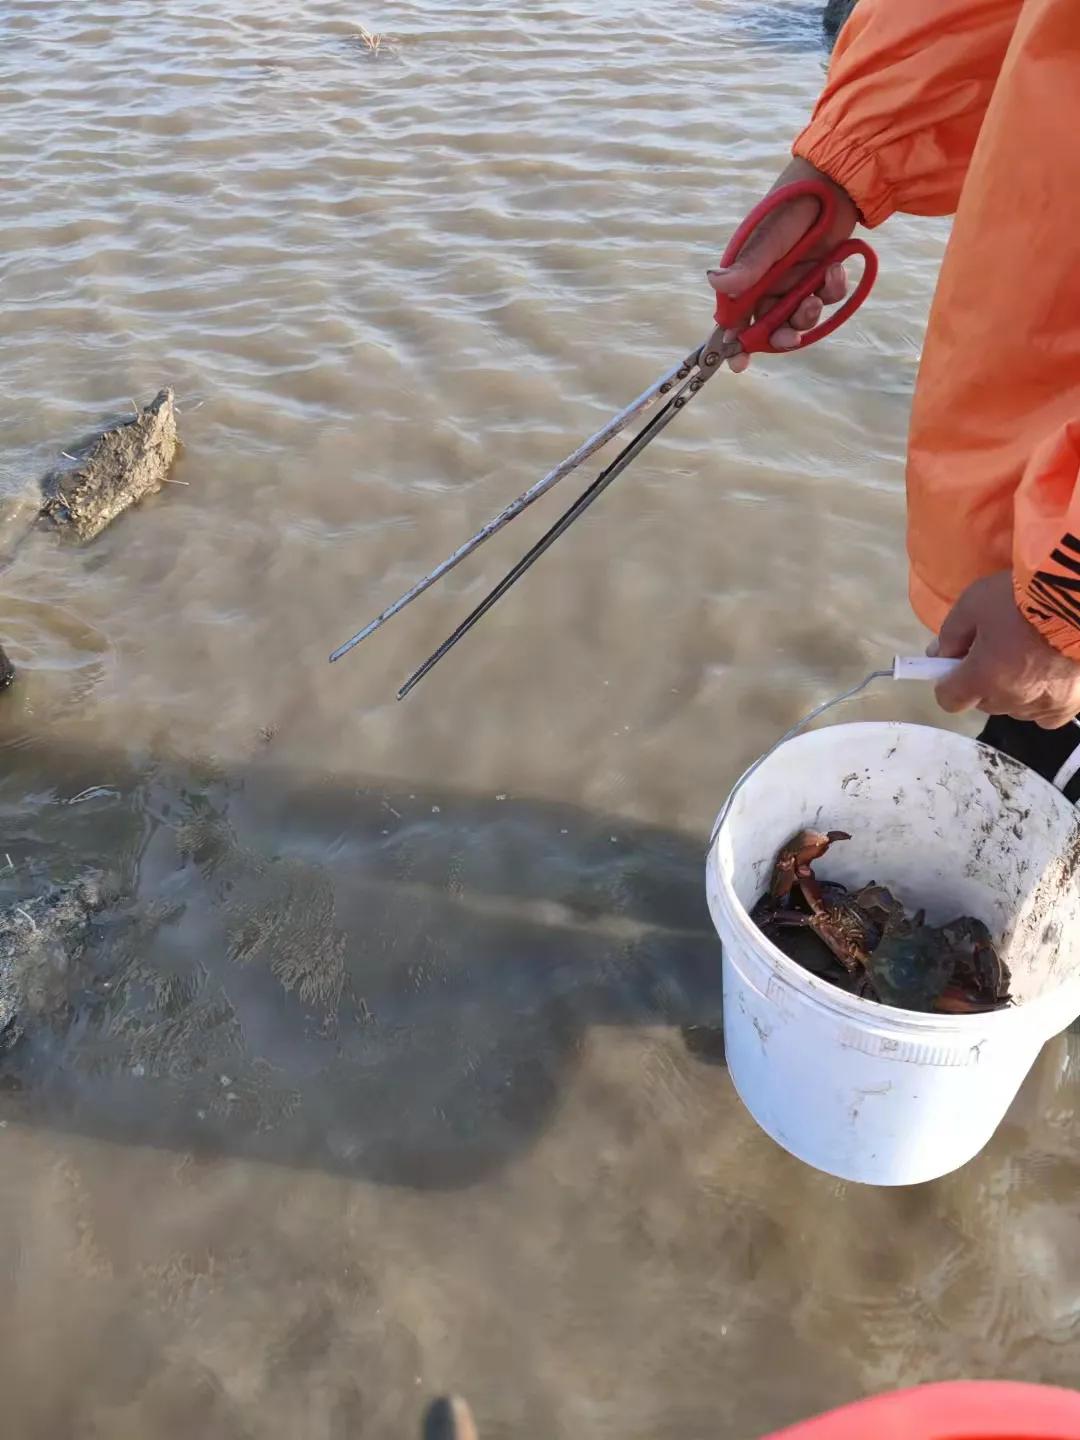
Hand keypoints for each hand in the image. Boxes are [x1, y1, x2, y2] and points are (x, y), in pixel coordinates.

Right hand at [707, 156, 858, 372]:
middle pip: (769, 323)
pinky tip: (835, 269)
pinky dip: (831, 289)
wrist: (835, 180)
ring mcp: (795, 281)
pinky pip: (825, 298)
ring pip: (799, 316)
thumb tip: (712, 282)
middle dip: (781, 333)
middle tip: (791, 337)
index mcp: (747, 274)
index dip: (736, 341)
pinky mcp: (821, 276)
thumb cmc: (793, 204)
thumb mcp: (769, 237)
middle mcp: (768, 281)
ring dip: (808, 313)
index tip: (738, 363)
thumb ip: (748, 265)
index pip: (735, 315)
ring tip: (815, 297)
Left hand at [933, 571, 1079, 727]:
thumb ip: (951, 634)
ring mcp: (1042, 705)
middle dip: (982, 682)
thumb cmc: (1021, 597)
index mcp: (982, 678)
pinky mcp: (1070, 705)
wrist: (1076, 597)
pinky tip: (1046, 679)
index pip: (949, 700)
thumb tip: (940, 655)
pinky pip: (1045, 715)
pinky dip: (1040, 702)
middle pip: (983, 702)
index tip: (956, 664)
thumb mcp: (973, 603)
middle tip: (996, 651)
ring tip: (1027, 660)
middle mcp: (1010, 699)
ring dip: (1012, 692)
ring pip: (1013, 709)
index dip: (949, 682)